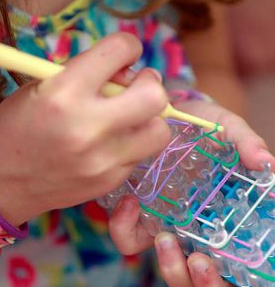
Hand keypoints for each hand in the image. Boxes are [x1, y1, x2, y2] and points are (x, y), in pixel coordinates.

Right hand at [0, 33, 170, 225]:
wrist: (2, 182)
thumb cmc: (17, 128)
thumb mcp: (43, 88)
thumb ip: (88, 75)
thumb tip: (127, 73)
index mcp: (65, 93)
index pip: (119, 51)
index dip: (128, 46)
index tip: (126, 54)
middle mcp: (89, 128)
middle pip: (154, 97)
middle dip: (151, 85)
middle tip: (140, 88)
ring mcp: (103, 161)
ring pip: (159, 132)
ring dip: (151, 119)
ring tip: (132, 119)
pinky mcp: (110, 182)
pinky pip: (140, 155)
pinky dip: (134, 143)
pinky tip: (114, 143)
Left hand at [109, 101, 274, 285]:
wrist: (165, 116)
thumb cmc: (200, 125)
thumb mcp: (226, 128)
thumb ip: (245, 142)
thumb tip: (267, 164)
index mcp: (223, 211)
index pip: (232, 260)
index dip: (223, 274)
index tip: (218, 261)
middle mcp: (195, 222)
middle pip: (199, 274)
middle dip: (197, 278)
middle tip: (198, 261)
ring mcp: (166, 220)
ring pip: (167, 263)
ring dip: (168, 264)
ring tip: (166, 239)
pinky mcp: (139, 211)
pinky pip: (129, 236)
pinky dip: (126, 228)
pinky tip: (130, 203)